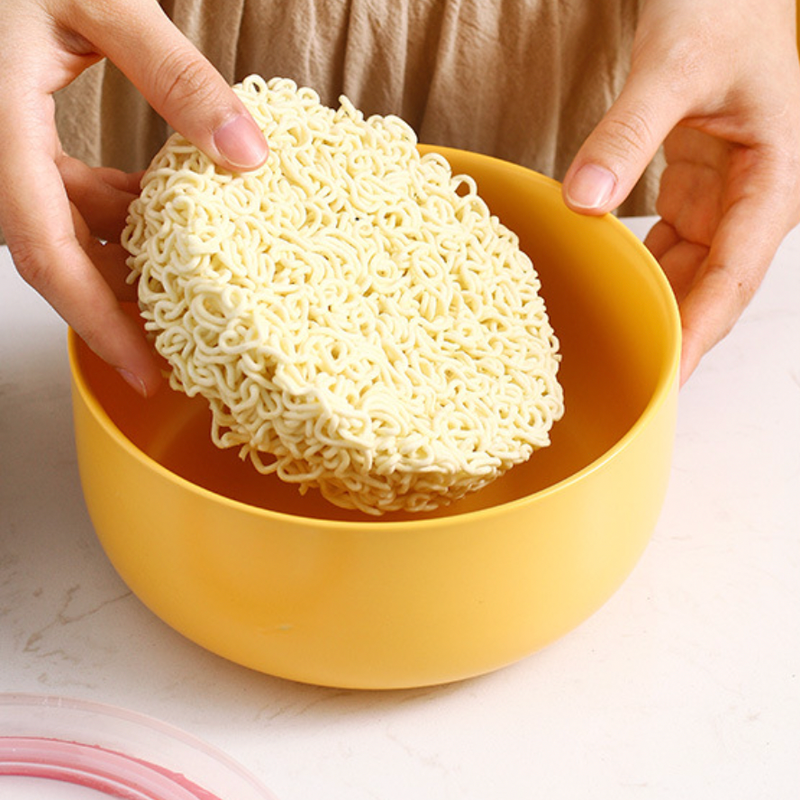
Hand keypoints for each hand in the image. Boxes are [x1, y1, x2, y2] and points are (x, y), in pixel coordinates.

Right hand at [0, 0, 267, 395]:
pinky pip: (66, 195)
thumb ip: (175, 77)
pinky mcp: (15, 138)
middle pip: (57, 256)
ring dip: (124, 254)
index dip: (97, 322)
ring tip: (189, 276)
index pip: (46, 254)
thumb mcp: (98, 1)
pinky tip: (160, 206)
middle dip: (119, 304)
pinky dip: (114, 211)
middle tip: (182, 342)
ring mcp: (2, 149)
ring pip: (64, 229)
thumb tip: (247, 155)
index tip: (145, 371)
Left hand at [562, 0, 799, 384]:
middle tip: (634, 381)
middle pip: (716, 287)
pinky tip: (612, 290)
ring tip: (618, 349)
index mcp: (773, 179)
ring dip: (657, 307)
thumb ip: (628, 134)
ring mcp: (724, 195)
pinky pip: (669, 244)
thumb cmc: (720, 6)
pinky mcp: (694, 186)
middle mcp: (754, 197)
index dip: (699, 332)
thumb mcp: (673, 66)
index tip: (668, 375)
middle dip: (679, 334)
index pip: (735, 276)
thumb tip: (584, 202)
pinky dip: (641, 270)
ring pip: (692, 271)